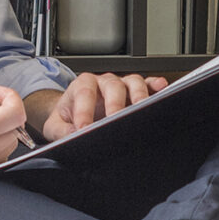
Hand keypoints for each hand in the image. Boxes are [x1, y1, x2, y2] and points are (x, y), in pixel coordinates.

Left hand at [41, 72, 167, 141]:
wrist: (74, 111)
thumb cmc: (68, 116)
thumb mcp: (55, 126)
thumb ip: (61, 131)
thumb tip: (71, 137)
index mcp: (82, 85)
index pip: (84, 95)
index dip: (85, 112)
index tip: (85, 129)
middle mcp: (104, 82)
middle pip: (113, 86)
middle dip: (115, 105)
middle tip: (115, 122)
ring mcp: (122, 85)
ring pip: (133, 83)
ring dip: (139, 95)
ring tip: (143, 109)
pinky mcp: (136, 91)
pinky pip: (149, 84)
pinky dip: (156, 86)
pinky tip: (162, 90)